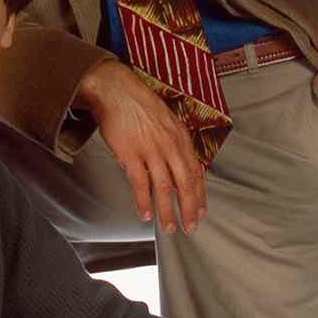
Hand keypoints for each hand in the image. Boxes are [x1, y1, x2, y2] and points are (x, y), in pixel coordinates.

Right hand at [76, 60, 205, 231]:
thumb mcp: (166, 121)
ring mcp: (151, 151)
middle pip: (184, 184)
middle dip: (189, 209)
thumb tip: (178, 164)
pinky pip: (140, 183)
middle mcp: (170, 146)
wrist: (116, 91)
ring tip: (168, 227)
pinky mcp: (131, 154)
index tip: (201, 212)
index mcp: (181, 138)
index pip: (196, 173)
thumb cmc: (139, 104)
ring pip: (164, 188)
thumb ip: (174, 143)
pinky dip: (143, 201)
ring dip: (167, 211)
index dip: (199, 195)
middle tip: (189, 227)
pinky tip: (145, 213)